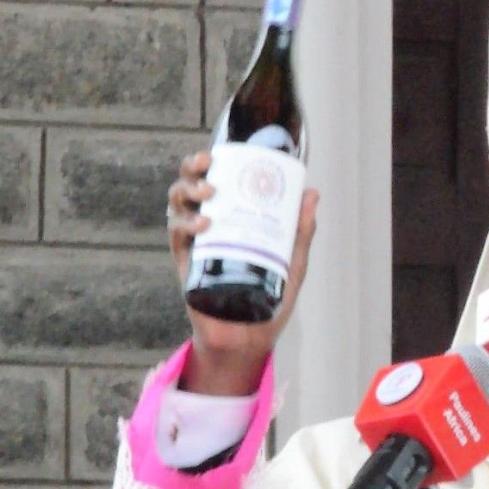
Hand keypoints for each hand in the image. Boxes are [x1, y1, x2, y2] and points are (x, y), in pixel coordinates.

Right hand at [166, 150, 319, 394]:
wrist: (252, 337)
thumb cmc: (271, 298)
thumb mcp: (293, 260)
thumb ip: (301, 230)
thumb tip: (312, 193)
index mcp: (232, 218)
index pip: (216, 181)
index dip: (211, 162)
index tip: (219, 151)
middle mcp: (209, 225)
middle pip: (189, 185)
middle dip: (192, 169)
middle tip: (208, 164)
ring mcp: (195, 244)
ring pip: (177, 205)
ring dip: (187, 192)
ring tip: (209, 194)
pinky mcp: (186, 264)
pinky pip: (176, 236)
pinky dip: (185, 224)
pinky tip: (204, 223)